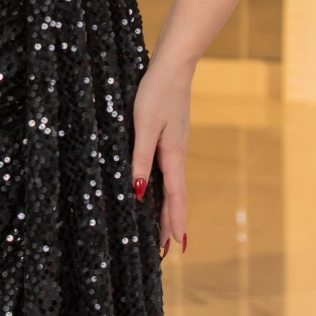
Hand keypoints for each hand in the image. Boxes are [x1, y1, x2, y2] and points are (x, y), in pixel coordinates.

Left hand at [130, 56, 192, 256]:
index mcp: (173, 155)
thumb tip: (138, 192)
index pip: (175, 197)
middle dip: (170, 222)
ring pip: (171, 183)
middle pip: (175, 195)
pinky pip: (168, 169)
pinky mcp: (170, 134)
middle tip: (166, 250)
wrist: (173, 65)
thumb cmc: (156, 92)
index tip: (177, 247)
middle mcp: (177, 153)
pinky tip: (158, 186)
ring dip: (167, 207)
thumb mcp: (144, 126)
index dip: (175, 222)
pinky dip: (165, 186)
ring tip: (163, 227)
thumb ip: (141, 158)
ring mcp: (175, 144)